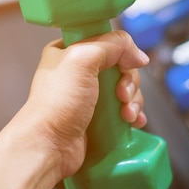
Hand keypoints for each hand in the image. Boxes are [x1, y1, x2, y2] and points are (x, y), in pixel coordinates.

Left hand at [14, 30, 149, 180]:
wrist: (49, 147)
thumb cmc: (57, 103)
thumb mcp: (83, 59)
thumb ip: (112, 45)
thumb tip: (139, 55)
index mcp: (69, 51)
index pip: (106, 42)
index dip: (122, 53)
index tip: (126, 66)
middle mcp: (79, 72)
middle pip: (120, 67)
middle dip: (129, 82)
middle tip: (122, 95)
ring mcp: (89, 97)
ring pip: (125, 89)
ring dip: (133, 100)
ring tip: (127, 114)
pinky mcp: (97, 118)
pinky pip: (123, 110)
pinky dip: (132, 114)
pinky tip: (133, 121)